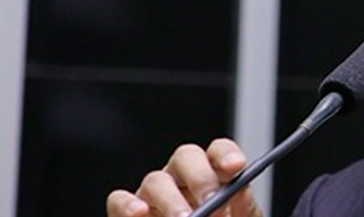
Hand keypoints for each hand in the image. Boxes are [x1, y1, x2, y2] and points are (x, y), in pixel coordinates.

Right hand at [106, 138, 263, 216]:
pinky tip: (140, 213)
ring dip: (171, 200)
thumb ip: (243, 208)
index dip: (226, 154)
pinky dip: (127, 205)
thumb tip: (240, 192)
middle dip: (200, 177)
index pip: (219, 152)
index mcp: (214, 177)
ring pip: (156, 180)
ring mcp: (154, 195)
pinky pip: (120, 200)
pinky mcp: (128, 213)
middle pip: (187, 157)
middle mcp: (182, 179)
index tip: (236, 166)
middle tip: (212, 200)